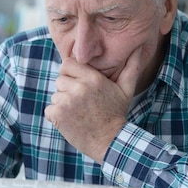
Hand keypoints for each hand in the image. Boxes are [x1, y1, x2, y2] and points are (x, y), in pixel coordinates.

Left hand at [45, 47, 142, 162]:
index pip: (67, 63)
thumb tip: (138, 46)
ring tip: (78, 113)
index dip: (70, 72)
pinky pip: (49, 109)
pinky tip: (71, 121)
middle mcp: (78, 88)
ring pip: (55, 95)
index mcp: (92, 78)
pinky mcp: (58, 114)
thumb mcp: (126, 89)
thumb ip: (131, 66)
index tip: (77, 82)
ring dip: (63, 104)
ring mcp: (66, 101)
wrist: (110, 142)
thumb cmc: (116, 114)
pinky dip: (57, 116)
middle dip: (67, 89)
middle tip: (81, 102)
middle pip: (60, 79)